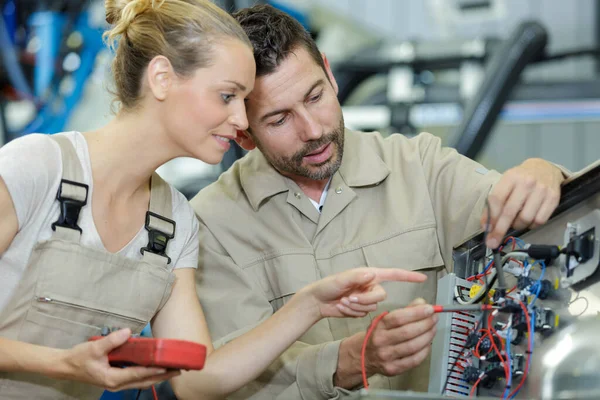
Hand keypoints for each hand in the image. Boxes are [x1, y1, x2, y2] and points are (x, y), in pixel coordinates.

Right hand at [61, 328, 180, 390]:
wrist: (65, 366)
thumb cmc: (79, 358)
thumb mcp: (95, 348)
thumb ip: (112, 341)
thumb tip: (128, 332)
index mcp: (113, 378)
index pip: (139, 374)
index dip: (155, 370)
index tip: (169, 367)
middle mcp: (117, 384)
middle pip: (144, 381)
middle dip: (162, 376)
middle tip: (178, 370)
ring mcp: (117, 384)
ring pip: (141, 381)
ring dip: (157, 376)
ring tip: (172, 370)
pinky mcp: (116, 379)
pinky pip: (136, 378)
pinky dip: (147, 374)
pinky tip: (156, 368)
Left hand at [304, 267, 426, 318]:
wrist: (318, 301)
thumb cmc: (328, 285)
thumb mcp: (341, 280)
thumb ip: (356, 278)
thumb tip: (371, 275)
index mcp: (369, 275)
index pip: (393, 274)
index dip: (408, 276)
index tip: (422, 278)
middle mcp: (370, 285)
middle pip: (380, 296)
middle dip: (364, 300)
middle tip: (347, 298)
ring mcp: (367, 298)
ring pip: (372, 307)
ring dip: (356, 307)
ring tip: (342, 302)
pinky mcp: (362, 309)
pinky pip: (364, 314)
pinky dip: (352, 312)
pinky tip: (342, 307)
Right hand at [363, 298, 436, 376]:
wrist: (364, 355)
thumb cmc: (378, 334)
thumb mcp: (385, 319)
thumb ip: (404, 311)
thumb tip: (422, 304)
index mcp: (379, 326)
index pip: (399, 318)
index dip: (416, 313)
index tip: (430, 309)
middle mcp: (381, 341)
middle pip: (407, 332)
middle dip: (425, 324)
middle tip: (434, 318)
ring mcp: (387, 356)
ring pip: (412, 346)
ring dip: (427, 336)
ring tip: (433, 329)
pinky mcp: (393, 369)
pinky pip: (414, 360)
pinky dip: (424, 351)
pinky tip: (428, 343)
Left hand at [482, 158, 563, 247]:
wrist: (545, 168)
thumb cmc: (520, 179)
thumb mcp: (505, 184)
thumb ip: (494, 202)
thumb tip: (486, 225)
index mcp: (510, 177)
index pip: (496, 199)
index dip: (490, 217)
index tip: (486, 230)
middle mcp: (526, 183)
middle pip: (510, 212)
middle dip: (499, 230)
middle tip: (493, 243)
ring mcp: (541, 191)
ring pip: (525, 218)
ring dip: (517, 226)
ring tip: (515, 221)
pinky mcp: (553, 199)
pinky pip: (540, 221)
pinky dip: (531, 225)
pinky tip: (528, 220)